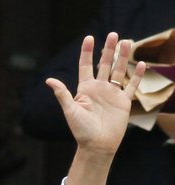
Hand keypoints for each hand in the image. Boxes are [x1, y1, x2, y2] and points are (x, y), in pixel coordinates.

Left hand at [46, 33, 144, 155]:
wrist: (97, 145)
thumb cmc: (81, 131)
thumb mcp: (70, 110)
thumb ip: (62, 94)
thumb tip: (49, 80)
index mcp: (85, 90)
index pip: (85, 66)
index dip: (87, 52)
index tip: (89, 38)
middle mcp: (98, 89)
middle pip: (104, 64)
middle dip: (108, 49)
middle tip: (112, 34)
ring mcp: (112, 94)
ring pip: (118, 70)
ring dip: (123, 57)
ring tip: (127, 42)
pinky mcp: (123, 101)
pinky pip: (131, 85)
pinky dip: (136, 75)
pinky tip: (139, 63)